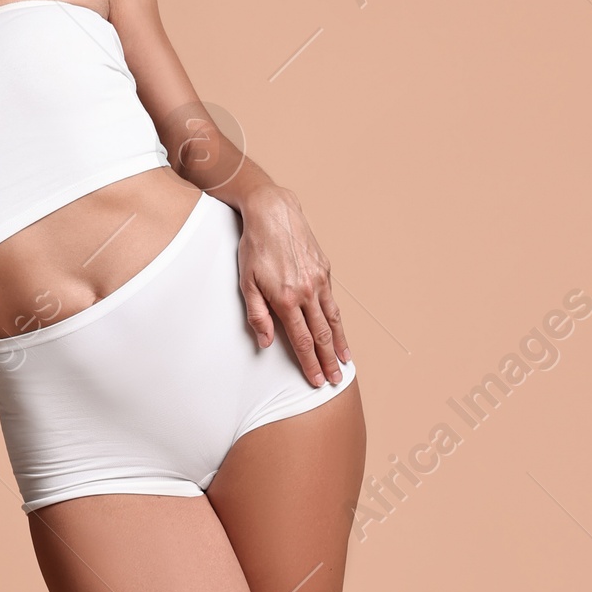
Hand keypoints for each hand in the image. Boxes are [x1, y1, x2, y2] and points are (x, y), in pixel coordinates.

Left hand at [235, 185, 350, 386]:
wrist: (273, 212)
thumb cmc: (255, 246)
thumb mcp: (246, 282)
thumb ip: (257, 314)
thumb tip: (266, 341)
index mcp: (286, 298)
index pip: (302, 340)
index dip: (310, 363)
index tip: (317, 379)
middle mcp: (307, 291)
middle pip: (322, 335)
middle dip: (329, 361)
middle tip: (336, 380)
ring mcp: (319, 280)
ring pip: (333, 319)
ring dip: (339, 343)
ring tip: (345, 361)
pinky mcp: (325, 269)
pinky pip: (332, 301)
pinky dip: (338, 320)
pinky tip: (338, 331)